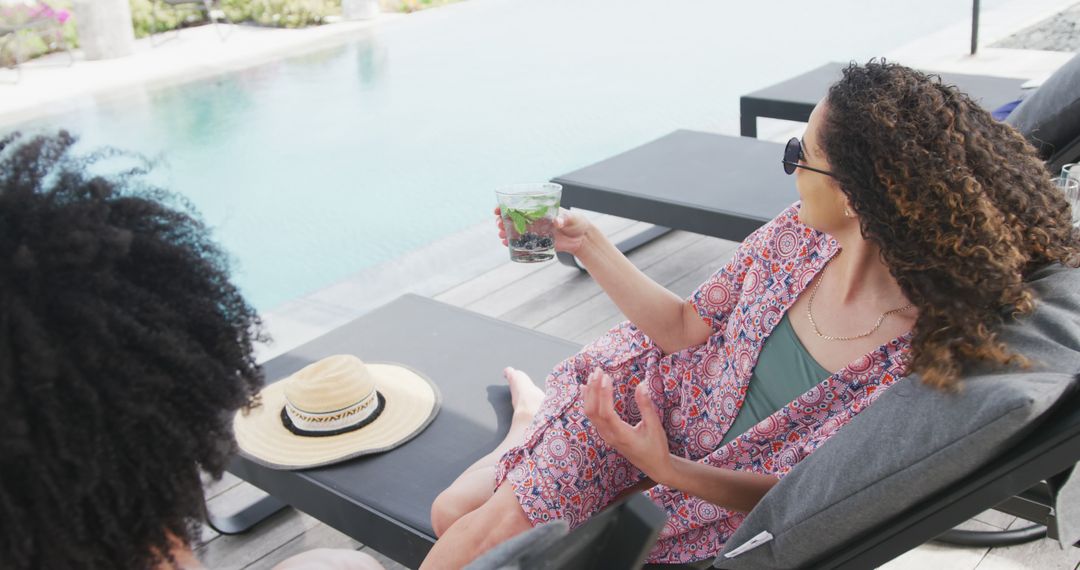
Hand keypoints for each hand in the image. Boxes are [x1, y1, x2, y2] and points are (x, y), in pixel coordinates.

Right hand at [493, 207, 591, 255]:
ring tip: (501, 235)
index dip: (505, 206)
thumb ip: (564, 219)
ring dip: (505, 232)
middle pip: (512, 218)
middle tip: (499, 224)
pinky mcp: (537, 242)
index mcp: (539, 209)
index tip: (497, 209)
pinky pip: (521, 243)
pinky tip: (506, 244)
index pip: (519, 205)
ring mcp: (534, 231)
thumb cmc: (577, 222)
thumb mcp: (572, 218)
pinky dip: (512, 243)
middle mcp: (534, 220)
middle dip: (502, 220)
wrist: (582, 238)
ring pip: (514, 231)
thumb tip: (557, 222)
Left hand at [582, 369, 672, 483]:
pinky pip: (592, 416)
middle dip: (593, 390)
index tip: (606, 377)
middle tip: (598, 371)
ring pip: (590, 414)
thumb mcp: (654, 426)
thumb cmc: (656, 447)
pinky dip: (588, 401)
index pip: (606, 413)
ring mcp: (605, 436)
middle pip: (593, 411)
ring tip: (593, 375)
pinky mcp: (605, 434)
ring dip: (590, 394)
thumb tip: (641, 384)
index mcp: (622, 435)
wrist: (654, 466)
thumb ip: (646, 406)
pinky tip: (586, 389)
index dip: (604, 394)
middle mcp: (609, 436)